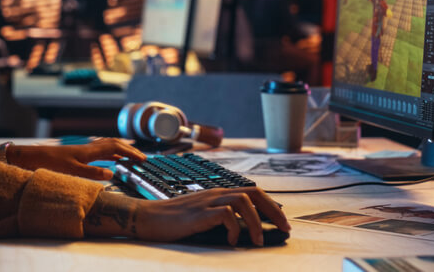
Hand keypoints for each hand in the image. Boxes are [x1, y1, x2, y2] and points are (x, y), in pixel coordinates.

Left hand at [10, 138, 145, 179]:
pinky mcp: (76, 154)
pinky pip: (97, 151)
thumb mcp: (72, 171)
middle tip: (140, 157)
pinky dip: (107, 154)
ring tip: (128, 156)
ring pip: (105, 146)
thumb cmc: (48, 164)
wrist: (30, 158)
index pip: (115, 147)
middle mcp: (87, 148)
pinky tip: (107, 160)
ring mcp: (81, 150)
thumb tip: (112, 174)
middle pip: (112, 144)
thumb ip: (92, 173)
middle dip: (128, 149)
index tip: (142, 159)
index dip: (130, 152)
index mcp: (88, 151)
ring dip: (118, 150)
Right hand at [83, 187, 290, 246]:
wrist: (148, 218)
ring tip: (258, 240)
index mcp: (218, 193)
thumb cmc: (173, 220)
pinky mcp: (199, 213)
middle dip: (273, 211)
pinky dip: (234, 229)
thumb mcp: (202, 215)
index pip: (252, 192)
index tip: (282, 222)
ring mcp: (207, 202)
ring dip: (256, 222)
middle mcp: (215, 193)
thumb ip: (221, 216)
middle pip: (253, 193)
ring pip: (243, 202)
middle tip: (284, 228)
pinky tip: (232, 241)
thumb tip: (245, 229)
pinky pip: (225, 215)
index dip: (271, 205)